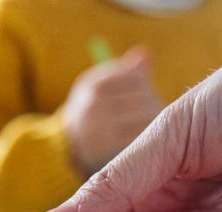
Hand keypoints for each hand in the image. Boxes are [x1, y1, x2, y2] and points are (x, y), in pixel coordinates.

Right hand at [63, 47, 163, 175]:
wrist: (65, 147)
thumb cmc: (90, 110)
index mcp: (94, 84)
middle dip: (154, 104)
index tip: (147, 93)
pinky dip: (148, 137)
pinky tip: (146, 139)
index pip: (135, 78)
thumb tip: (145, 52)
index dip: (146, 86)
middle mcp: (94, 104)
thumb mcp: (100, 85)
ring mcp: (101, 127)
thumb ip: (125, 71)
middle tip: (156, 111)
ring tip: (153, 124)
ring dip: (155, 121)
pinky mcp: (109, 149)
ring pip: (145, 118)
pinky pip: (141, 138)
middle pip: (144, 99)